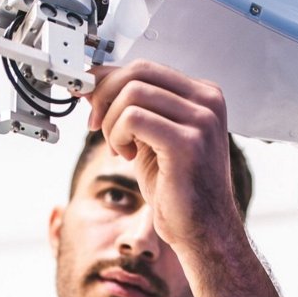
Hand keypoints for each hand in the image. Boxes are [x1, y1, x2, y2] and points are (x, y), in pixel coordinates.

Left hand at [84, 60, 241, 251]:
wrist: (203, 228)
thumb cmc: (178, 188)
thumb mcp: (148, 137)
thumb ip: (128, 108)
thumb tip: (92, 84)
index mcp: (202, 95)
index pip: (145, 67)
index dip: (109, 80)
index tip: (90, 100)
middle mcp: (207, 101)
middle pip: (137, 73)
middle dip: (105, 97)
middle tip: (95, 125)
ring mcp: (201, 120)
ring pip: (132, 93)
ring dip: (111, 121)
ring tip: (119, 148)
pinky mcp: (188, 142)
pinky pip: (134, 118)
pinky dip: (118, 135)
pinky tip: (126, 156)